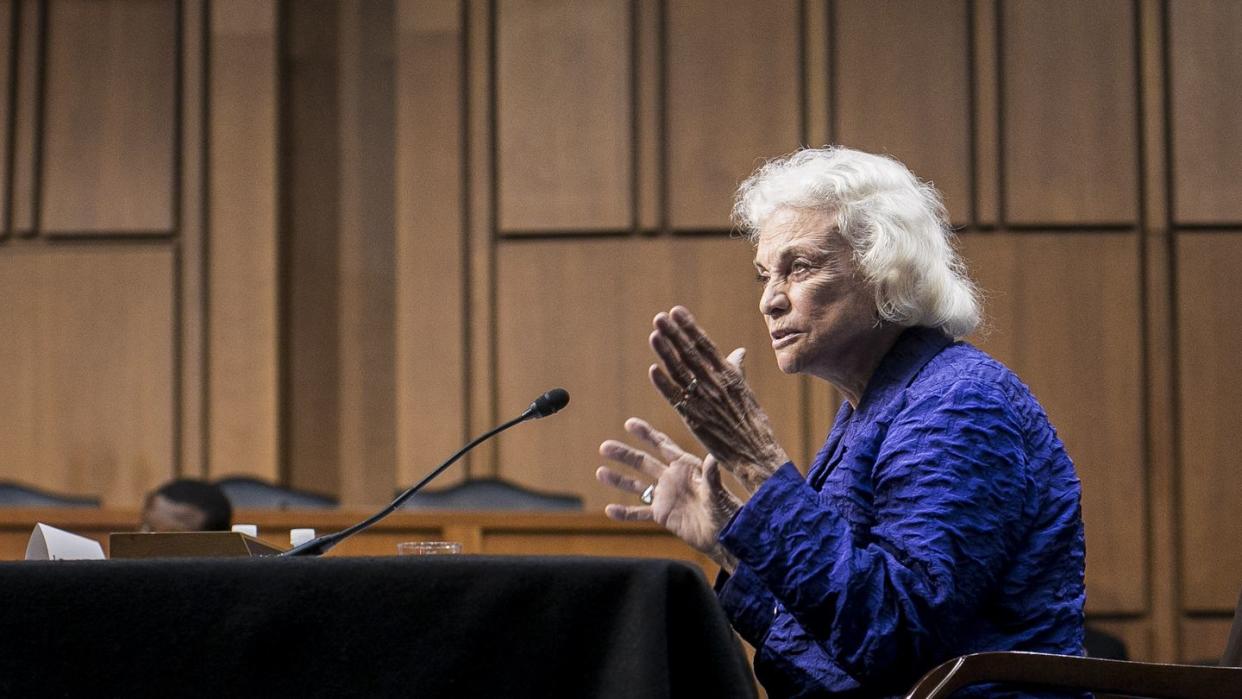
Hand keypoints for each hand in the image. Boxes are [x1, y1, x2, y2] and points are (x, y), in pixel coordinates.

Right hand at [596, 417, 739, 571]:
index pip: (662, 445)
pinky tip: (609, 510)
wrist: (724, 536)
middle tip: (604, 447)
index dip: (646, 434)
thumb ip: (711, 476)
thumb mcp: (717, 493)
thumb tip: (713, 458)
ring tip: (600, 472)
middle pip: (643, 462)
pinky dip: (625, 512)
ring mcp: (665, 496)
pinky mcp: (662, 515)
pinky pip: (640, 512)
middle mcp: (672, 478)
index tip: (629, 423)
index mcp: (685, 467)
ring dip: (619, 480)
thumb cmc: (726, 511)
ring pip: (637, 486)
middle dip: (624, 454)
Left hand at [649, 306, 787, 491]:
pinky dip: (664, 385)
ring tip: (654, 335)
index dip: (689, 328)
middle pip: (690, 355)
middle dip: (674, 334)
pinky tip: (653, 369)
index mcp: (729, 375)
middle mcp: (716, 385)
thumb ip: (737, 370)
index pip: (705, 346)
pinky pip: (676, 399)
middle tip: (660, 317)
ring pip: (680, 373)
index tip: (676, 311)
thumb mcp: (747, 392)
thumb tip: (738, 351)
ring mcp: (704, 401)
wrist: (756, 454)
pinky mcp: (695, 420)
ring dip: (666, 353)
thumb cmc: (753, 423)